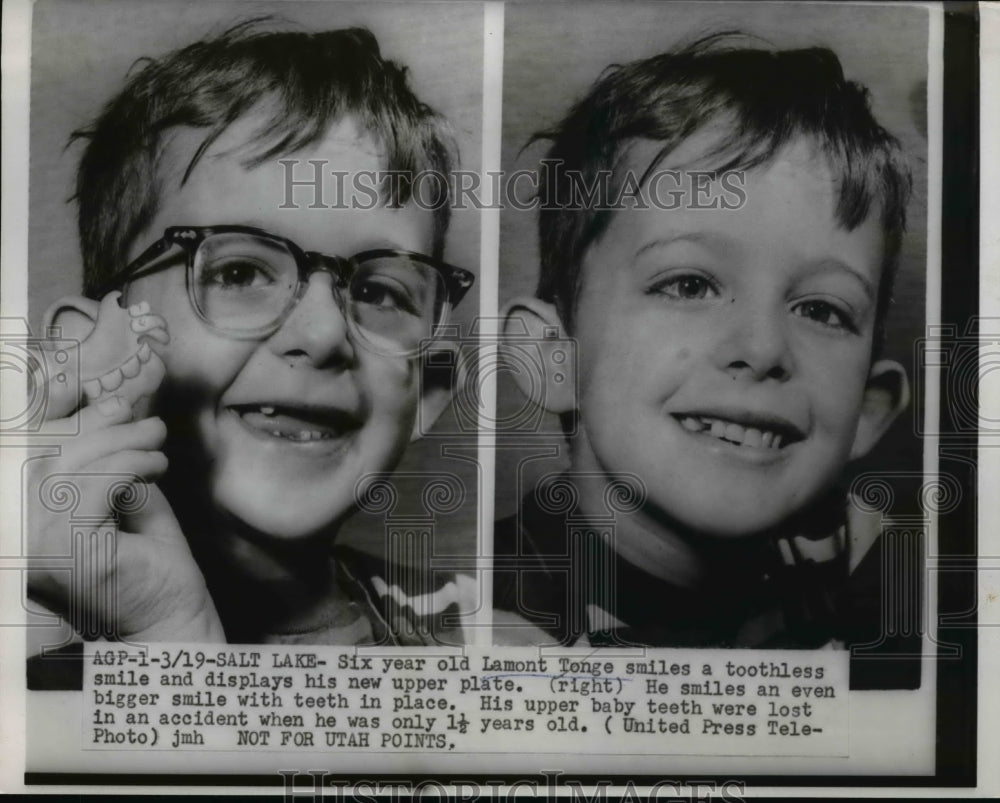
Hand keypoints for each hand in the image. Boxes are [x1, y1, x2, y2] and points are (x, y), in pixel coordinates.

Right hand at [27, 318, 224, 642]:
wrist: (172, 615)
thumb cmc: (145, 561)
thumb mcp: (120, 493)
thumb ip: (105, 455)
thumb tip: (105, 401)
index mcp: (18, 523)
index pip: (22, 455)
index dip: (54, 417)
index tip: (95, 398)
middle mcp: (13, 539)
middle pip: (42, 455)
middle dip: (101, 428)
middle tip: (149, 426)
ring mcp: (32, 550)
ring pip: (68, 466)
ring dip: (121, 446)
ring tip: (156, 449)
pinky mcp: (64, 554)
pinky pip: (92, 485)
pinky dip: (127, 467)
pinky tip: (153, 470)